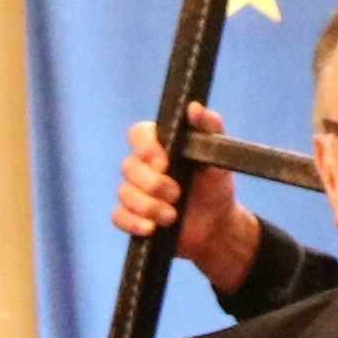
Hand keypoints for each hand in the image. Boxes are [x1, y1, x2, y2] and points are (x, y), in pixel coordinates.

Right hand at [114, 105, 260, 291]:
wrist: (217, 224)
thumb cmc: (215, 184)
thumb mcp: (219, 154)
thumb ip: (209, 127)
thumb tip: (193, 108)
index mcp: (159, 145)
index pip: (138, 134)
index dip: (146, 148)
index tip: (164, 163)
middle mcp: (143, 165)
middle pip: (128, 167)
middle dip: (152, 184)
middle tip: (176, 194)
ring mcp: (135, 191)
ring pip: (124, 193)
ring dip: (148, 207)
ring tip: (171, 216)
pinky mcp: (132, 216)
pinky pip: (118, 216)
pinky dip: (133, 223)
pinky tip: (151, 228)